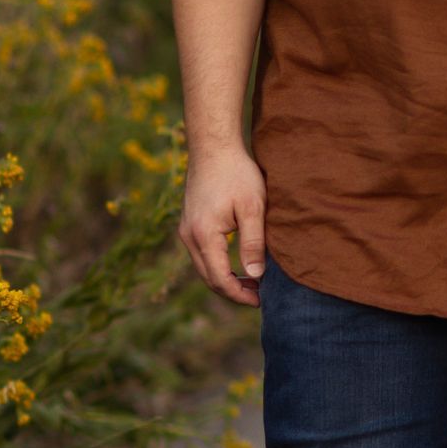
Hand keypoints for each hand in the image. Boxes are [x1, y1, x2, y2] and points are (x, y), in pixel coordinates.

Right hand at [178, 145, 267, 305]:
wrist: (213, 146)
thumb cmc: (237, 173)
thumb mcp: (253, 207)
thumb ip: (253, 243)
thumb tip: (256, 275)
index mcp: (204, 235)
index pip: (220, 279)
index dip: (239, 295)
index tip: (260, 301)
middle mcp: (189, 236)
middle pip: (208, 278)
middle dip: (232, 291)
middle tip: (259, 295)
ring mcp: (186, 230)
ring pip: (204, 267)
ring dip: (225, 279)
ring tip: (252, 282)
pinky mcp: (190, 223)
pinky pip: (202, 254)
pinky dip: (218, 265)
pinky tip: (237, 263)